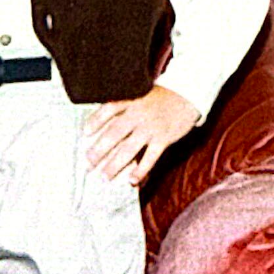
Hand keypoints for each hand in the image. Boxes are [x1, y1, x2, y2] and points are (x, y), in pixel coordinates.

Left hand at [84, 85, 200, 184]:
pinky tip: (131, 180)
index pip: (109, 109)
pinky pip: (149, 158)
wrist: (188, 94)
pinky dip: (140, 170)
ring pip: (128, 149)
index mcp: (131, 100)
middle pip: (114, 134)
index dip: (95, 121)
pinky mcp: (163, 138)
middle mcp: (138, 114)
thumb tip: (105, 123)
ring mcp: (150, 127)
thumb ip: (125, 105)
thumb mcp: (141, 93)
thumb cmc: (162, 96)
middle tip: (88, 163)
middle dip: (99, 150)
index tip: (85, 133)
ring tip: (105, 176)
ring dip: (115, 164)